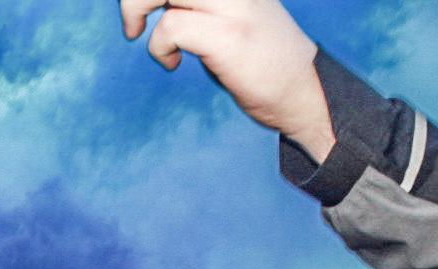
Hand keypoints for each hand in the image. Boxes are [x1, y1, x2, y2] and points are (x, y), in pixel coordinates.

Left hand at [118, 0, 334, 160]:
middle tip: (133, 20)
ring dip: (136, 7)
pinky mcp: (228, 35)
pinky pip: (171, 26)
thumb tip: (159, 1)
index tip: (142, 7)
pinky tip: (172, 63)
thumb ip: (203, 2)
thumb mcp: (236, 14)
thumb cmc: (265, 60)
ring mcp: (233, 5)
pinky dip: (159, 47)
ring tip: (139, 32)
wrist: (304, 91)